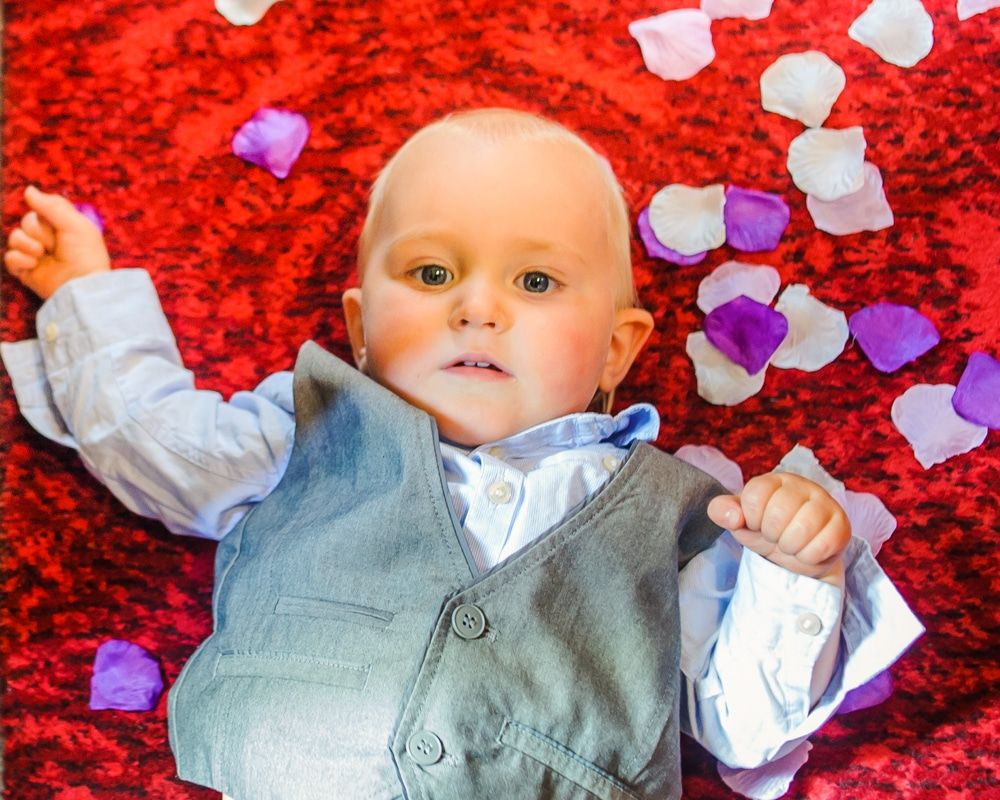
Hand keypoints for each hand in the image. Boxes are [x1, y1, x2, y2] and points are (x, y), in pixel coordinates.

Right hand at [4, 186, 110, 299]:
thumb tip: (28, 190)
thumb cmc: (85, 254)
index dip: (47, 214)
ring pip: (15, 237)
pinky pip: (10, 257)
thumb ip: (52, 206)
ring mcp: (36, 255)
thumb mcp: (75, 224)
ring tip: (43, 255)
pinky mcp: (26, 271)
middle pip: (27, 221)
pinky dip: (20, 260)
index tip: (59, 224)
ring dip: (28, 245)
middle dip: (39, 232)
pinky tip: (34, 264)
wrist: (81, 286)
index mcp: (63, 227)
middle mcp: (48, 240)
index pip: (42, 208)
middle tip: (56, 245)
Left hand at [707, 472, 850, 585]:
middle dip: (771, 535)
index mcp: (774, 480)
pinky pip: (823, 545)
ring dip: (790, 546)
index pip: (754, 495)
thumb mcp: (740, 522)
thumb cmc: (767, 532)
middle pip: (778, 513)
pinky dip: (809, 556)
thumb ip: (723, 512)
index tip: (756, 524)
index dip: (751, 518)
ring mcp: (825, 503)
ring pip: (802, 528)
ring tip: (790, 544)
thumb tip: (732, 516)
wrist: (797, 555)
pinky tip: (807, 550)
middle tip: (775, 537)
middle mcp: (802, 485)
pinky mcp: (842, 525)